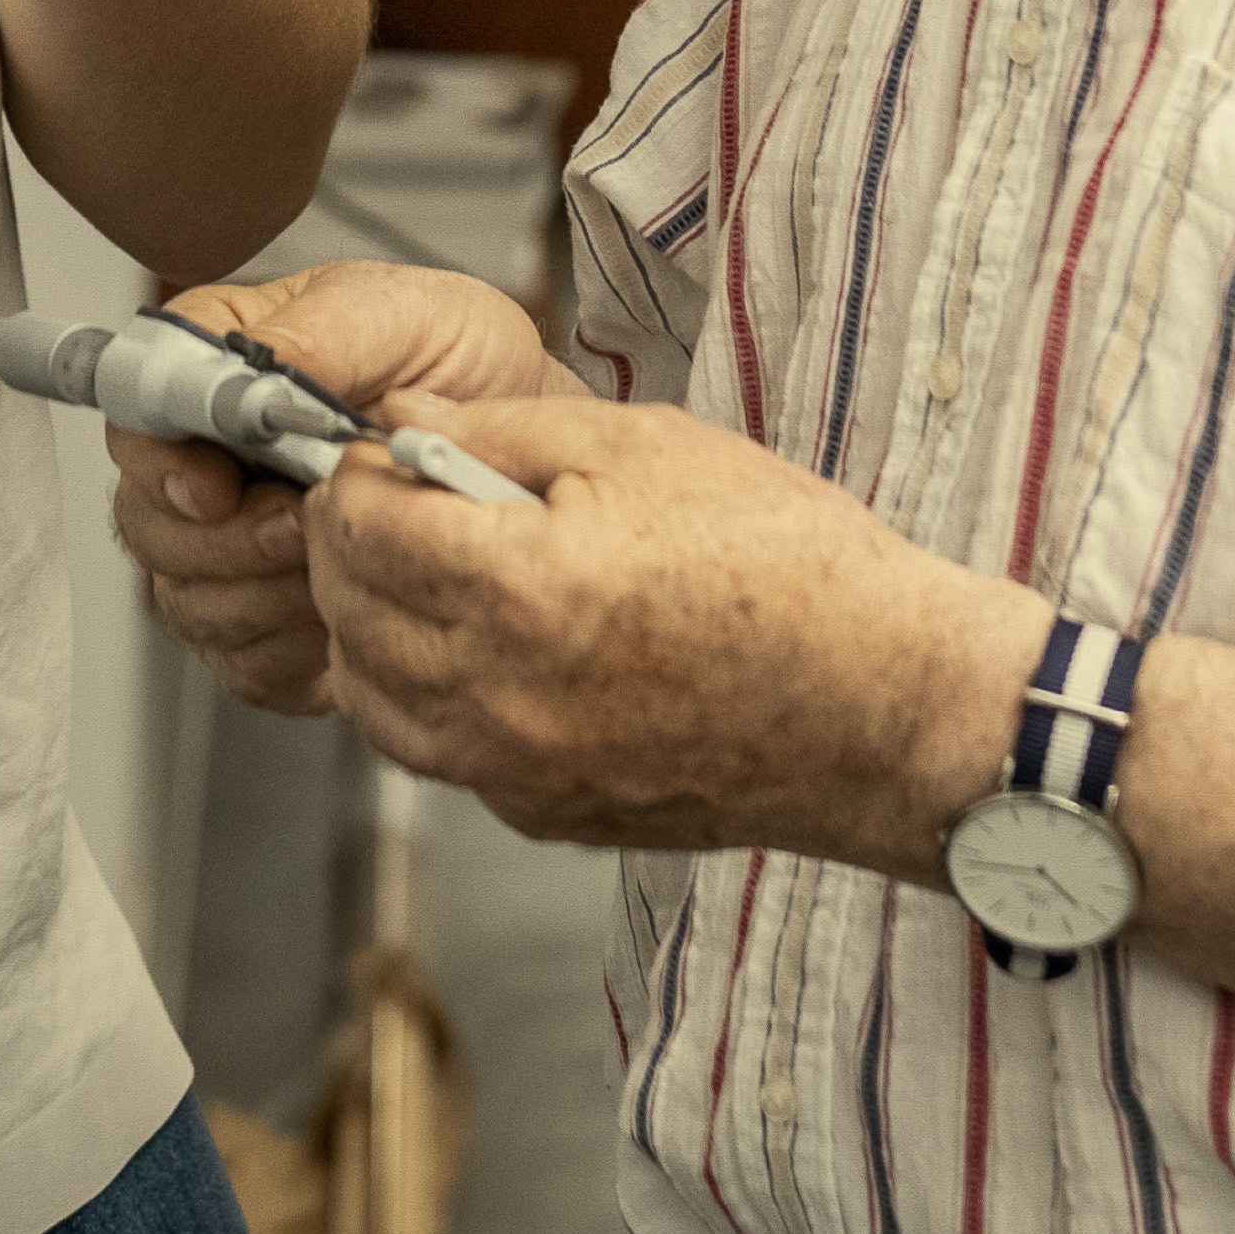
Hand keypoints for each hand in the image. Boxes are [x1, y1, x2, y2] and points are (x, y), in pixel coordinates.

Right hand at [109, 262, 569, 714]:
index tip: (220, 488)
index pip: (137, 411)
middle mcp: (211, 458)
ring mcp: (231, 548)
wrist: (532, 465)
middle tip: (303, 528)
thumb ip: (329, 333)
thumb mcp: (419, 316)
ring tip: (346, 562)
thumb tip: (254, 365)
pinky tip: (351, 611)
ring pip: (186, 601)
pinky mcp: (266, 626)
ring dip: (263, 596)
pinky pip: (241, 664)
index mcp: (226, 363)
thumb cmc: (474, 375)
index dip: (162, 460)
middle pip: (145, 521)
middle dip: (224, 542)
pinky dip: (294, 651)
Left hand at [305, 392, 1031, 868]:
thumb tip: (406, 420)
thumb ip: (505, 428)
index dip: (356, 476)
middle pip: (348, 616)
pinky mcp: (548, 814)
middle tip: (401, 503)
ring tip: (436, 576)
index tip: (385, 455)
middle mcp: (500, 694)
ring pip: (375, 702)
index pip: (358, 529)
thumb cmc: (792, 566)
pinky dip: (434, 699)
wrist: (886, 707)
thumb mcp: (648, 446)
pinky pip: (443, 755)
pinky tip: (492, 648)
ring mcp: (519, 769)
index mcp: (520, 587)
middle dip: (353, 549)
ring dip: (377, 630)